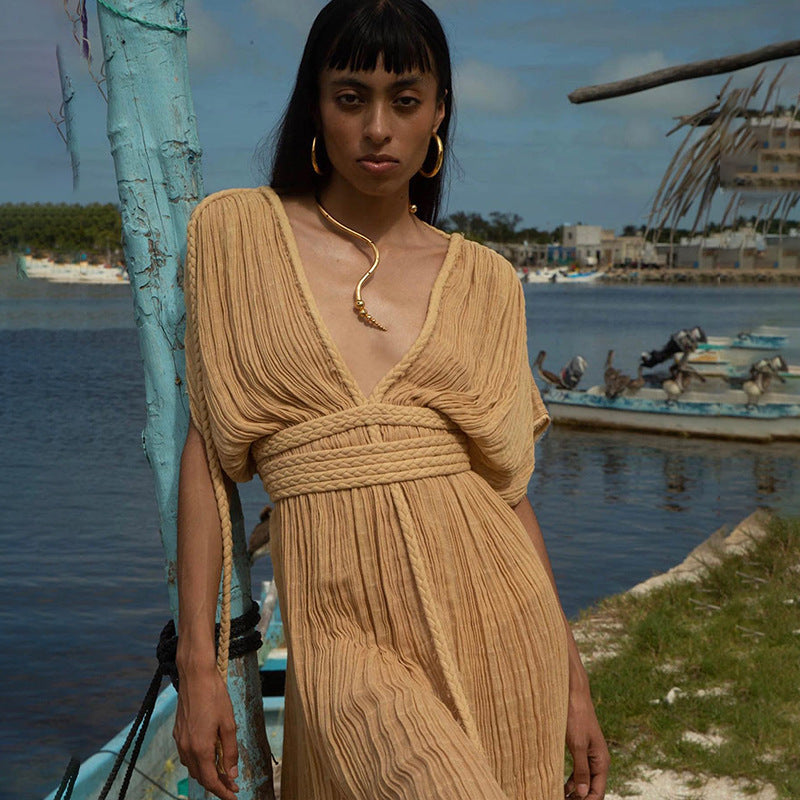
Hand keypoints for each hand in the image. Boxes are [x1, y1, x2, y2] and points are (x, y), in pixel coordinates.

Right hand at [173, 662, 239, 799]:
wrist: (195, 676)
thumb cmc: (215, 696)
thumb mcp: (229, 723)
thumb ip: (230, 751)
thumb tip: (232, 773)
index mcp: (200, 748)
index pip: (211, 781)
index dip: (223, 791)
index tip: (234, 796)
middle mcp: (187, 748)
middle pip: (201, 776)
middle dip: (217, 783)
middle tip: (233, 783)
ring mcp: (180, 740)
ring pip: (193, 767)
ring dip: (207, 772)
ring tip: (223, 770)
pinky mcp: (178, 732)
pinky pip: (187, 755)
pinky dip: (199, 761)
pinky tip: (209, 753)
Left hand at [564, 684, 608, 799]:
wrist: (573, 694)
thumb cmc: (576, 717)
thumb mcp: (577, 745)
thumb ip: (581, 770)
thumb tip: (584, 794)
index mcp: (601, 762)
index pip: (598, 792)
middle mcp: (598, 761)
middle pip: (592, 789)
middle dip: (580, 798)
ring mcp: (589, 755)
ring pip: (584, 781)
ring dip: (575, 792)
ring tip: (560, 796)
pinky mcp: (580, 748)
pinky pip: (578, 771)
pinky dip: (571, 780)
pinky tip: (562, 786)